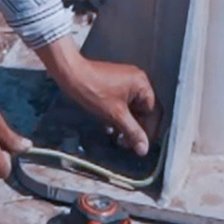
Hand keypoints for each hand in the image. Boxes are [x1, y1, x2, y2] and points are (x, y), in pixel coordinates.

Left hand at [37, 37, 160, 157]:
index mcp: (142, 84)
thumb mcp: (116, 115)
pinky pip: (121, 104)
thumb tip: (144, 148)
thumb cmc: (93, 90)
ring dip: (124, 124)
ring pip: (130, 109)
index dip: (148, 131)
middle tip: (126, 143)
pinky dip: (117, 116)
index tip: (141, 145)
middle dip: (134, 129)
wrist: (70, 74)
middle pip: (142, 111)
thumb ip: (132, 132)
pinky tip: (109, 127)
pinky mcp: (113, 84)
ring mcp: (125, 81)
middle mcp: (136, 80)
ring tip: (117, 137)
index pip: (152, 113)